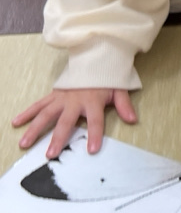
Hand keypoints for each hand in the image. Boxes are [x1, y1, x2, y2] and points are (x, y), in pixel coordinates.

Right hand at [12, 88, 136, 158]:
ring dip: (34, 129)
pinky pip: (38, 104)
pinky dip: (27, 113)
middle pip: (65, 122)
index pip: (96, 121)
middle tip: (50, 154)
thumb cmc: (107, 78)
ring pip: (46, 115)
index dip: (94, 135)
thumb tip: (133, 119)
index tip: (92, 150)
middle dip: (58, 138)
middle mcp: (75, 101)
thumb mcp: (119, 90)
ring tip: (24, 143)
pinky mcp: (54, 95)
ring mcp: (62, 98)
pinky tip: (16, 122)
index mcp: (93, 102)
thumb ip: (124, 105)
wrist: (95, 58)